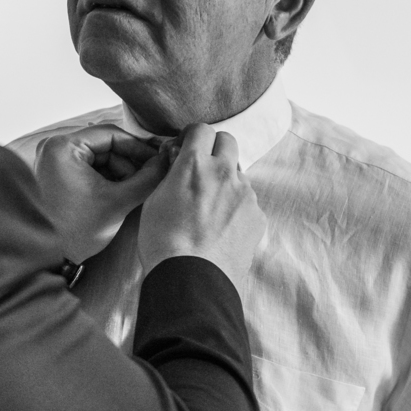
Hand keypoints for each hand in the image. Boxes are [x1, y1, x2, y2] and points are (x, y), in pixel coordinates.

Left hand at [33, 125, 166, 260]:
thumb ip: (147, 179)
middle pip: (105, 145)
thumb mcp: (119, 202)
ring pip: (99, 157)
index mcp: (63, 146)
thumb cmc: (78, 230)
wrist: (50, 257)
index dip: (139, 147)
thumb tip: (166, 162)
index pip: (111, 134)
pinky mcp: (56, 173)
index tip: (158, 160)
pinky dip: (106, 178)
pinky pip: (89, 167)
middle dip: (129, 163)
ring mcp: (53, 160)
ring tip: (133, 191)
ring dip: (120, 172)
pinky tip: (118, 194)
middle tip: (149, 178)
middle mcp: (53, 147)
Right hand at [138, 123, 265, 296]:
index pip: (201, 130)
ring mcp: (245, 195)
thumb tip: (177, 162)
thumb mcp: (153, 201)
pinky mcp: (257, 217)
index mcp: (195, 165)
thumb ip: (170, 175)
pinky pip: (248, 202)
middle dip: (214, 149)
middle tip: (202, 169)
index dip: (192, 137)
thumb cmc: (164, 244)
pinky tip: (221, 228)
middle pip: (228, 141)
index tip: (187, 147)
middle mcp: (224, 173)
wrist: (192, 281)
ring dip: (226, 181)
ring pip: (238, 173)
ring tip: (209, 209)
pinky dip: (236, 208)